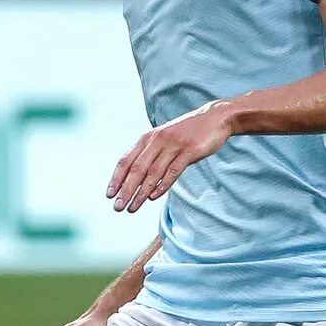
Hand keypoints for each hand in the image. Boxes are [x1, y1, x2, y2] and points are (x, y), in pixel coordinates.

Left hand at [108, 101, 233, 212]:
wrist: (215, 118)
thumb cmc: (188, 132)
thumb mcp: (164, 139)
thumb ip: (151, 154)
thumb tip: (135, 178)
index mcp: (148, 138)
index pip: (126, 160)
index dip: (116, 178)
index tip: (109, 195)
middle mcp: (157, 141)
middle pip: (137, 169)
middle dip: (126, 190)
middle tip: (118, 207)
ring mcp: (173, 145)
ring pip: (152, 173)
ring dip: (141, 192)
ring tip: (133, 207)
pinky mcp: (189, 151)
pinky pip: (173, 170)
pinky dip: (162, 185)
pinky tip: (154, 197)